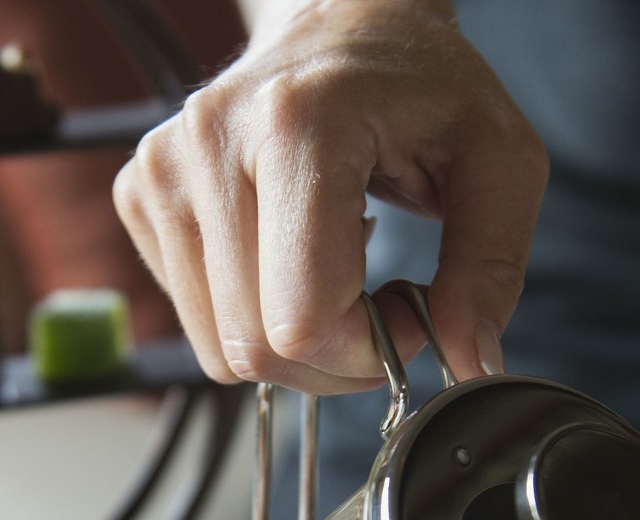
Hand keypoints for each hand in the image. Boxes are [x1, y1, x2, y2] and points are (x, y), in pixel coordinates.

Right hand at [113, 0, 547, 392]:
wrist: (338, 18)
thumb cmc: (419, 85)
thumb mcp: (499, 161)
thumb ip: (491, 268)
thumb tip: (470, 364)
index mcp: (298, 125)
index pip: (303, 322)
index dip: (365, 352)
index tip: (407, 315)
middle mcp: (211, 144)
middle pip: (256, 350)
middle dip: (332, 362)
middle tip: (377, 310)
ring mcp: (164, 171)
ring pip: (221, 352)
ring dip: (292, 349)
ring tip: (335, 278)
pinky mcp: (140, 196)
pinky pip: (197, 325)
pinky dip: (251, 320)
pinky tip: (287, 261)